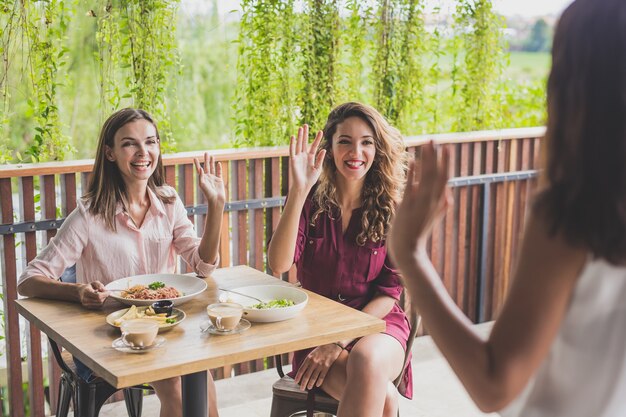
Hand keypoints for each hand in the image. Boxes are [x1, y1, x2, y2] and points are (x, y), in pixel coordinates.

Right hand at [78, 281, 108, 308]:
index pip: (98, 296)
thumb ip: (99, 285)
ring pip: (100, 304)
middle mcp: (85, 299)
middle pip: (100, 301)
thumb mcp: (94, 283)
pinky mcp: (88, 307)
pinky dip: (101, 302)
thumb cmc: (89, 286)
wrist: (80, 292)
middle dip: (105, 297)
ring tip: (102, 295)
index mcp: (86, 292)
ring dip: (104, 300)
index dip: (105, 294)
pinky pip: (98, 306)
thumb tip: (103, 290)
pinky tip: (99, 298)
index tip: (109, 291)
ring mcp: (86, 304)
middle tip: (106, 293)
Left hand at [194, 153, 225, 204]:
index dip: (196, 163)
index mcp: (202, 178)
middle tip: (206, 153)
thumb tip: (200, 168)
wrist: (216, 199)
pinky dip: (219, 168)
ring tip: (212, 156)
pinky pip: (219, 172)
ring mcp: (214, 178)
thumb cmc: (207, 193)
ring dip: (212, 162)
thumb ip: (201, 176)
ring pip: (213, 168)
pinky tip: (218, 163)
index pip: (199, 169)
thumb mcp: (202, 184)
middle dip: (206, 160)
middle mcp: (207, 177)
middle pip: (206, 166)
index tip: (194, 158)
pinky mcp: (219, 180)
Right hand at [289, 125, 325, 192]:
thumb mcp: (318, 168)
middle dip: (306, 134)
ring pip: (299, 144)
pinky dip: (293, 144)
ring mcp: (298, 157)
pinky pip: (292, 150)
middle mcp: (304, 155)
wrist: (303, 186)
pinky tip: (293, 137)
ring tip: (301, 128)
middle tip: (306, 125)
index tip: (320, 131)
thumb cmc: (311, 179)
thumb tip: (323, 150)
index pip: (314, 146)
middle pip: (305, 142)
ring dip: (300, 136)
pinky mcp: (293, 160)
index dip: (317, 139)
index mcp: (310, 157)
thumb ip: (320, 159)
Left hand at [294, 343, 342, 389]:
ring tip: (309, 388)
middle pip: (306, 375)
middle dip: (303, 383)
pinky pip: (322, 376)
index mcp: (309, 358)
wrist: (332, 344)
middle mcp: (313, 362)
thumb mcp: (312, 352)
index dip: (298, 377)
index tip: (296, 382)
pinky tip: (317, 385)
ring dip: (310, 384)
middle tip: (301, 388)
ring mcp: (320, 364)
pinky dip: (319, 381)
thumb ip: (308, 360)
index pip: (301, 370)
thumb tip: (303, 368)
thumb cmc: (322, 348)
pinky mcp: (327, 366)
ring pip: (314, 377)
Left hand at [389, 141, 451, 267]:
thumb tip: (449, 196)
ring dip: (427, 159)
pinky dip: (413, 173)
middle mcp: (432, 201)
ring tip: (427, 143)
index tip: (446, 147)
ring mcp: (421, 203)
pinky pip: (412, 185)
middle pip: (437, 173)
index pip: (444, 177)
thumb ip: (442, 206)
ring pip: (427, 176)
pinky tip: (413, 160)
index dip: (445, 162)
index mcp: (439, 202)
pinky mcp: (408, 206)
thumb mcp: (433, 219)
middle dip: (436, 156)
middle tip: (435, 139)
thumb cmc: (418, 234)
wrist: (408, 250)